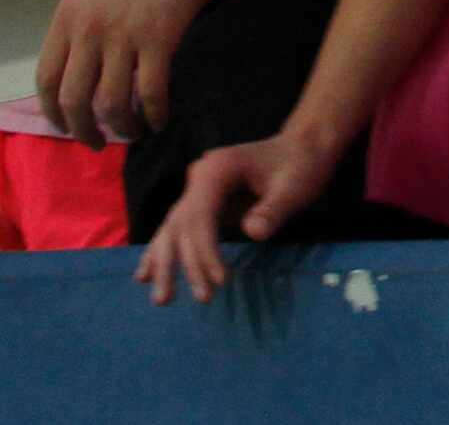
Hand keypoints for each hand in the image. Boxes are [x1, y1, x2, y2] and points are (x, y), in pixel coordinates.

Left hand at [35, 0, 211, 146]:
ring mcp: (122, 36)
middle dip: (84, 132)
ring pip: (112, 104)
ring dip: (123, 128)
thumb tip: (79, 73)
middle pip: (74, 101)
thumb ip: (79, 29)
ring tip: (134, 131)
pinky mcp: (158, 40)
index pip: (46, 80)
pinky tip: (160, 119)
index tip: (66, 127)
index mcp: (66, 18)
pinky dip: (155, 115)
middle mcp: (88, 30)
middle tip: (98, 142)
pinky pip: (151, 94)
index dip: (53, 114)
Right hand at [134, 127, 344, 306]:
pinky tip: (147, 273)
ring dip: (165, 262)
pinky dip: (164, 250)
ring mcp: (199, 189)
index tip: (219, 281)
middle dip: (177, 263)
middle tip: (169, 300)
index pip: (200, 215)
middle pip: (180, 223)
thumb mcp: (293, 189)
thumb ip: (272, 210)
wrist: (301, 148)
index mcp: (218, 169)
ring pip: (173, 227)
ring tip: (161, 299)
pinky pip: (180, 228)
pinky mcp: (204, 202)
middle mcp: (200, 177)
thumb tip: (252, 233)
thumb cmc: (299, 167)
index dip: (205, 250)